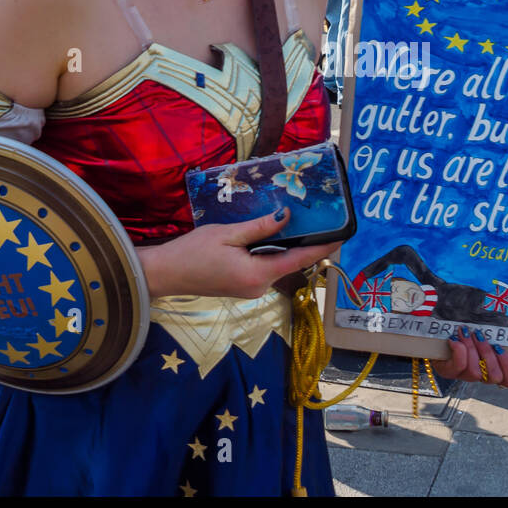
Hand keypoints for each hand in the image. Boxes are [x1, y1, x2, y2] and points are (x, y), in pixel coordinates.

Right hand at [137, 209, 339, 299]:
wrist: (165, 274)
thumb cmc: (192, 252)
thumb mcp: (227, 234)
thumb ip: (260, 228)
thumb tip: (287, 217)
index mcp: (257, 274)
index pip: (298, 260)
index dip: (321, 249)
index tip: (341, 237)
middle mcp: (259, 287)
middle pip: (291, 264)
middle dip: (307, 246)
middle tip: (323, 223)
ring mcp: (251, 290)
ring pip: (278, 266)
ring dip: (288, 248)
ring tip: (302, 225)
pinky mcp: (243, 287)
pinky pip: (265, 268)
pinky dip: (273, 254)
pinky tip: (274, 237)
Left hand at [432, 326, 507, 388]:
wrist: (439, 333)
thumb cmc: (469, 335)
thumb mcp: (492, 339)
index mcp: (493, 370)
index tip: (500, 348)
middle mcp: (480, 376)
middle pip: (494, 377)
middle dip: (488, 354)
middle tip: (481, 336)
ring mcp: (464, 376)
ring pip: (475, 371)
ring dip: (471, 348)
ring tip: (465, 332)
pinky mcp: (448, 372)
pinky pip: (458, 366)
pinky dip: (458, 350)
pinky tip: (455, 339)